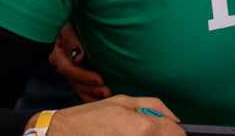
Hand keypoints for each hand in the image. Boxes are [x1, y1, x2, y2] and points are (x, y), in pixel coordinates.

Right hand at [48, 95, 183, 135]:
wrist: (57, 135)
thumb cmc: (89, 118)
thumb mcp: (123, 101)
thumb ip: (154, 107)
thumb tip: (175, 120)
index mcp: (144, 127)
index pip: (176, 134)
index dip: (176, 134)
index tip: (174, 133)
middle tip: (143, 132)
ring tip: (126, 132)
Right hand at [49, 23, 109, 102]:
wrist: (86, 15)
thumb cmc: (79, 16)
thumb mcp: (71, 24)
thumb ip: (71, 38)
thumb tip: (78, 57)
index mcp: (59, 50)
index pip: (67, 68)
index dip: (83, 75)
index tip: (99, 79)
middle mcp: (62, 60)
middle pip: (73, 79)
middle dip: (90, 86)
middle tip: (106, 90)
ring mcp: (69, 66)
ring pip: (77, 85)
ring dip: (91, 92)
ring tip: (107, 94)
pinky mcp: (77, 70)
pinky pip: (80, 86)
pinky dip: (90, 94)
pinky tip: (101, 98)